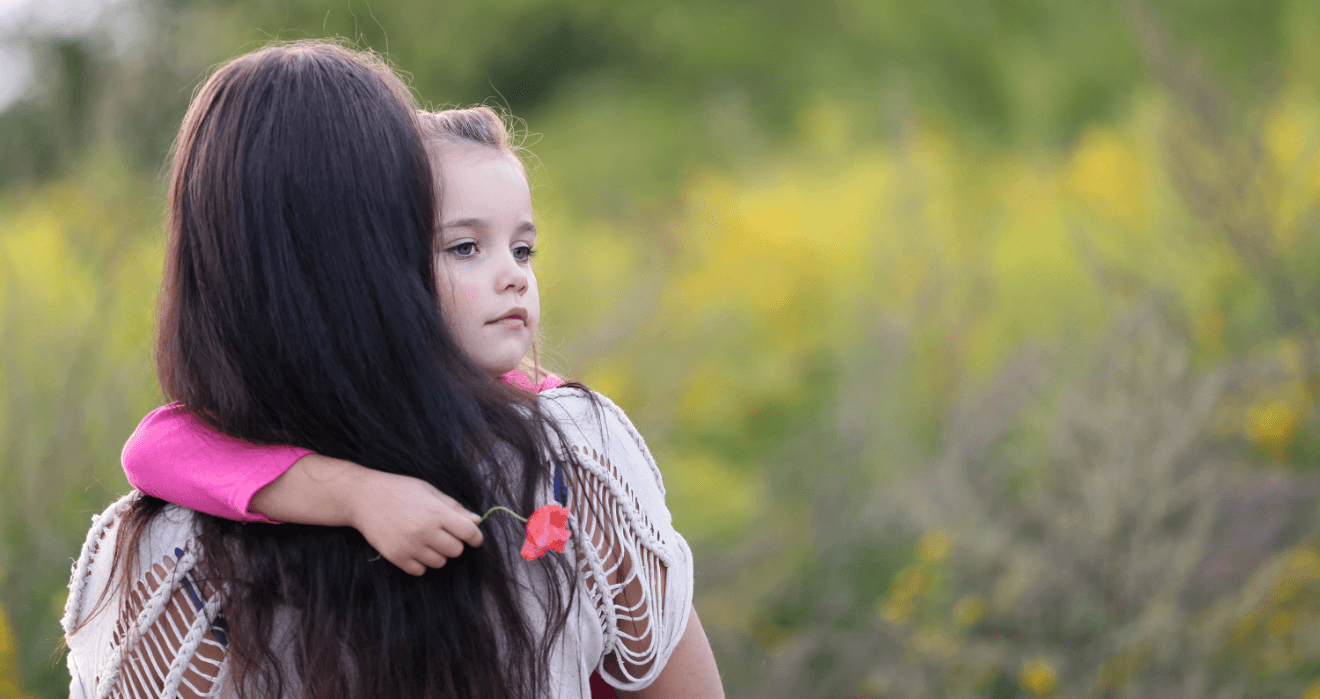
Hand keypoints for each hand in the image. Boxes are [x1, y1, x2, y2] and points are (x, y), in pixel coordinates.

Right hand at [349, 470, 485, 575]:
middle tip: (444, 533)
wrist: (363, 497)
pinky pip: (420, 570)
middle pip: (456, 550)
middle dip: (454, 543)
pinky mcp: (396, 557)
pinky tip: (414, 548)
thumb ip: (454, 507)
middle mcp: (425, 531)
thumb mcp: (429, 491)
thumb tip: (477, 520)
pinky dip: (421, 562)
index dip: (476, 537)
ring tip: (427, 539)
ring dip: (438, 553)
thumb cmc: (399, 490)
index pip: (469, 532)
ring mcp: (410, 546)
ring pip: (440, 562)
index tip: (475, 538)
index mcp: (436, 512)